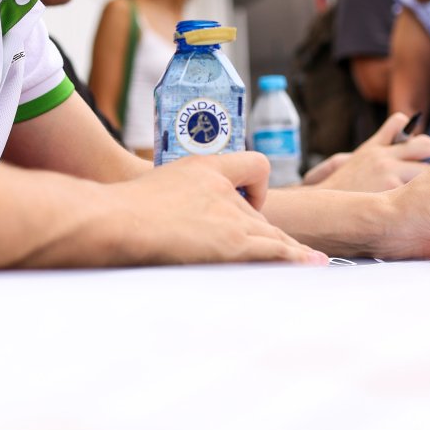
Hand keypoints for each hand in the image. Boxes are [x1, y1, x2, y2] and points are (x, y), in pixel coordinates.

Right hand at [110, 153, 327, 265]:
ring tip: (309, 262)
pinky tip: (312, 264)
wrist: (116, 220)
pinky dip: (296, 258)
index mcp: (205, 167)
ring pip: (272, 234)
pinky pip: (275, 250)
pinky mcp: (232, 244)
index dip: (259, 189)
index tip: (251, 206)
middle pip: (260, 214)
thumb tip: (166, 213)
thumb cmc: (121, 210)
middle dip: (268, 235)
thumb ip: (173, 196)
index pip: (254, 165)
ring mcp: (231, 217)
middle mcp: (225, 188)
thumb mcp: (151, 188)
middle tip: (284, 251)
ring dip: (289, 250)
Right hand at [303, 112, 429, 190]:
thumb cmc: (337, 189)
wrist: (325, 212)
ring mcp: (389, 174)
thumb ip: (376, 142)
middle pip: (424, 146)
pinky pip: (420, 191)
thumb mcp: (350, 159)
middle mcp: (384, 157)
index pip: (404, 128)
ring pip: (426, 168)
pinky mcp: (393, 192)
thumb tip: (399, 122)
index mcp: (374, 148)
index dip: (425, 137)